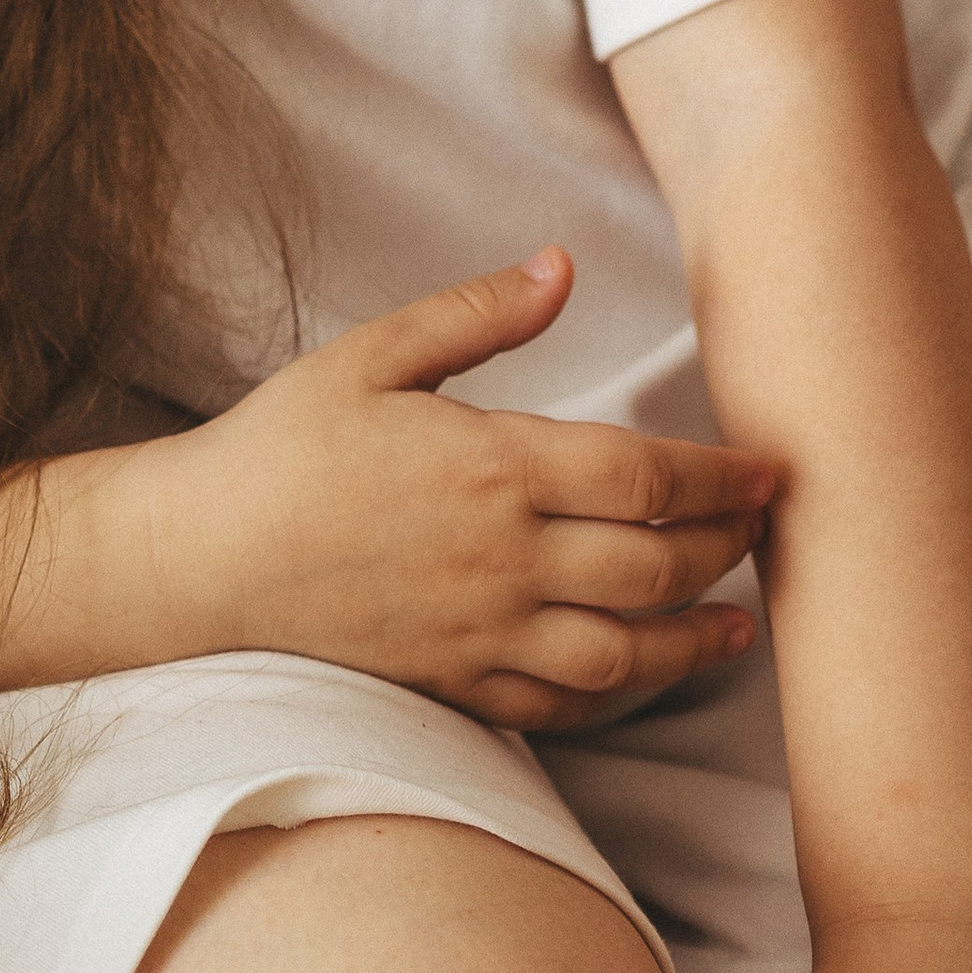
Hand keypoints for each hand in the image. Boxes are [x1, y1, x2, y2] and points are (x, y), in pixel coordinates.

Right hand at [146, 251, 772, 727]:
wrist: (206, 557)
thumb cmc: (286, 444)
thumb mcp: (375, 352)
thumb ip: (477, 312)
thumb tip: (561, 266)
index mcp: (492, 467)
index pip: (640, 476)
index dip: (716, 477)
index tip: (766, 469)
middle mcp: (503, 561)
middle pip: (653, 567)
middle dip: (725, 548)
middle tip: (764, 527)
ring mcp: (483, 634)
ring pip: (624, 653)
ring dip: (695, 638)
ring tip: (740, 622)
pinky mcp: (457, 684)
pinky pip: (561, 706)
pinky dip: (619, 695)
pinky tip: (644, 673)